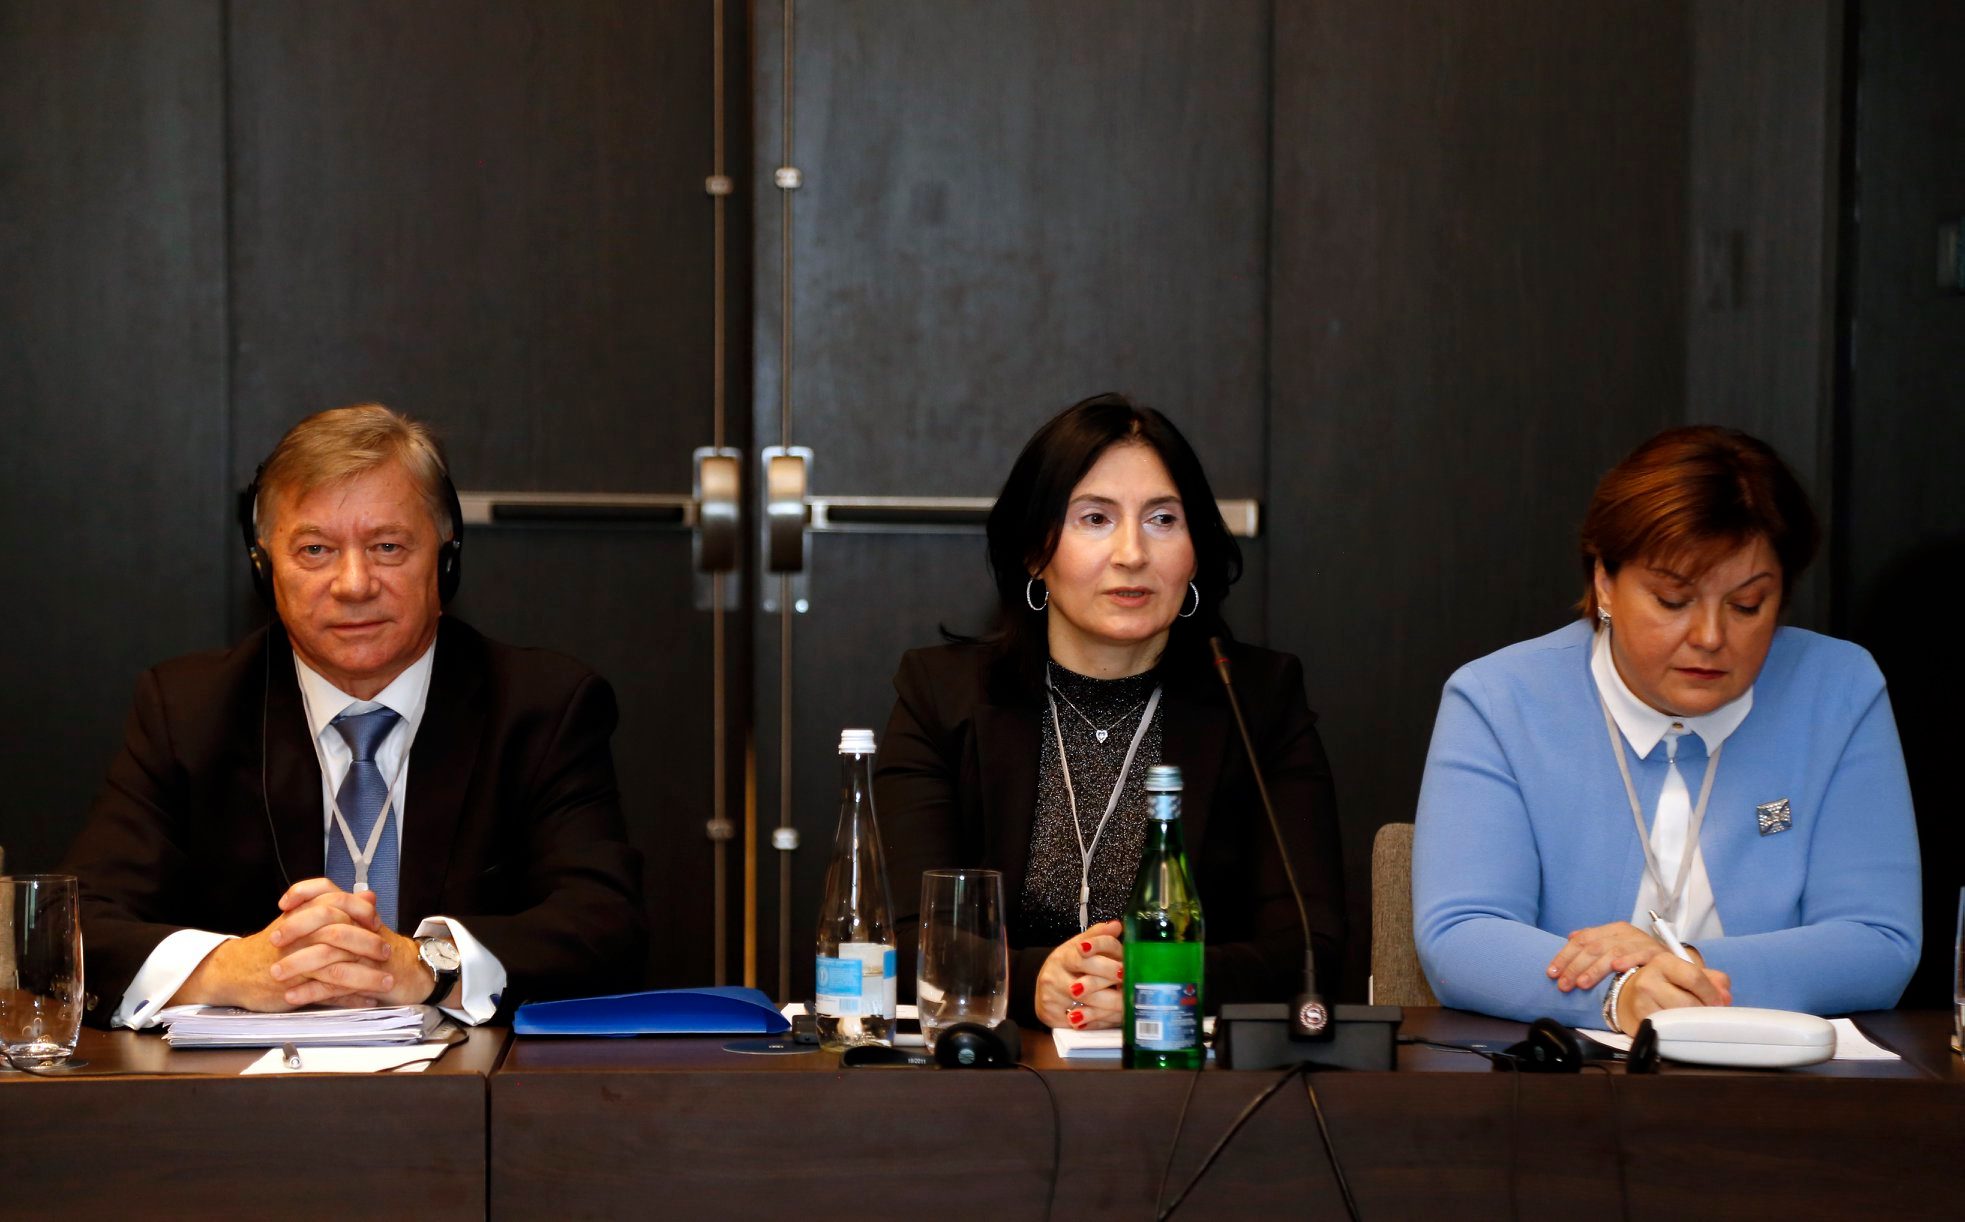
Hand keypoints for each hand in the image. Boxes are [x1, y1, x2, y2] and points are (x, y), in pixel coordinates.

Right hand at [169, 879, 429, 1010]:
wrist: (236, 970)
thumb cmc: (274, 944)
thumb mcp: (302, 918)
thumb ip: (337, 906)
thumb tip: (369, 895)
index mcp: (303, 916)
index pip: (337, 904)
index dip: (361, 912)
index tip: (377, 921)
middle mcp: (301, 937)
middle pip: (341, 936)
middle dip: (369, 944)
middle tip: (388, 952)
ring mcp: (298, 964)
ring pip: (339, 968)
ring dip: (367, 976)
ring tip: (387, 981)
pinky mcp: (296, 989)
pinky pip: (329, 994)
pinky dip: (352, 998)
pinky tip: (369, 1000)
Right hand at [1034, 920, 1123, 1030]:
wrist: (1046, 990)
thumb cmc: (1067, 967)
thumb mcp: (1078, 947)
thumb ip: (1097, 937)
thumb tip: (1116, 926)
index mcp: (1063, 955)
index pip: (1083, 955)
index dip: (1104, 962)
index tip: (1124, 968)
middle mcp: (1054, 975)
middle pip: (1085, 982)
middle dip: (1110, 985)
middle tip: (1129, 987)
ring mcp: (1051, 997)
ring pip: (1085, 1004)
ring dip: (1109, 1005)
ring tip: (1127, 1004)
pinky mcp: (1052, 1016)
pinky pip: (1079, 1022)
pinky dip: (1098, 1021)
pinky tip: (1112, 1018)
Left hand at [1547, 921, 1668, 991]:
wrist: (1675, 960)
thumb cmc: (1640, 955)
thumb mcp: (1616, 945)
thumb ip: (1594, 942)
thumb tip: (1570, 937)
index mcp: (1611, 929)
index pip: (1582, 939)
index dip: (1565, 956)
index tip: (1552, 973)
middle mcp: (1625, 933)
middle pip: (1594, 947)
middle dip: (1575, 967)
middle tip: (1563, 984)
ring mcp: (1640, 942)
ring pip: (1613, 952)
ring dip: (1595, 968)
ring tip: (1582, 983)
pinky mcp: (1657, 953)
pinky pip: (1641, 955)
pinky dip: (1628, 960)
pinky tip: (1617, 968)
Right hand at [1616, 955, 1731, 1031]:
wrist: (1630, 994)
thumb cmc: (1665, 983)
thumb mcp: (1686, 972)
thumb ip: (1713, 980)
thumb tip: (1725, 997)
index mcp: (1663, 962)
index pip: (1694, 978)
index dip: (1711, 994)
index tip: (1718, 1003)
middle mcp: (1648, 980)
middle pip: (1689, 1002)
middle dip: (1704, 1012)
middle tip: (1706, 1015)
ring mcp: (1641, 1002)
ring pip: (1680, 1020)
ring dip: (1694, 1024)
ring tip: (1693, 1021)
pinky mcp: (1640, 1022)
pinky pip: (1670, 1032)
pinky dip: (1680, 1033)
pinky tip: (1680, 1028)